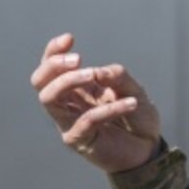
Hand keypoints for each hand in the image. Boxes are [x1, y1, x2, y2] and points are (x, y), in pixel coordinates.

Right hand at [31, 32, 163, 174]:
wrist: (148, 149)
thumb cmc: (137, 117)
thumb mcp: (133, 89)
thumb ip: (117, 76)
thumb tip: (98, 72)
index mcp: (77, 88)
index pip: (51, 68)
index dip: (53, 52)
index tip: (69, 39)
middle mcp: (68, 104)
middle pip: (40, 82)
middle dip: (54, 66)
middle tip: (78, 59)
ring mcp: (70, 122)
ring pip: (49, 99)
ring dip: (69, 81)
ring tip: (93, 75)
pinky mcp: (79, 140)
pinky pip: (86, 120)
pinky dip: (108, 109)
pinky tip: (131, 104)